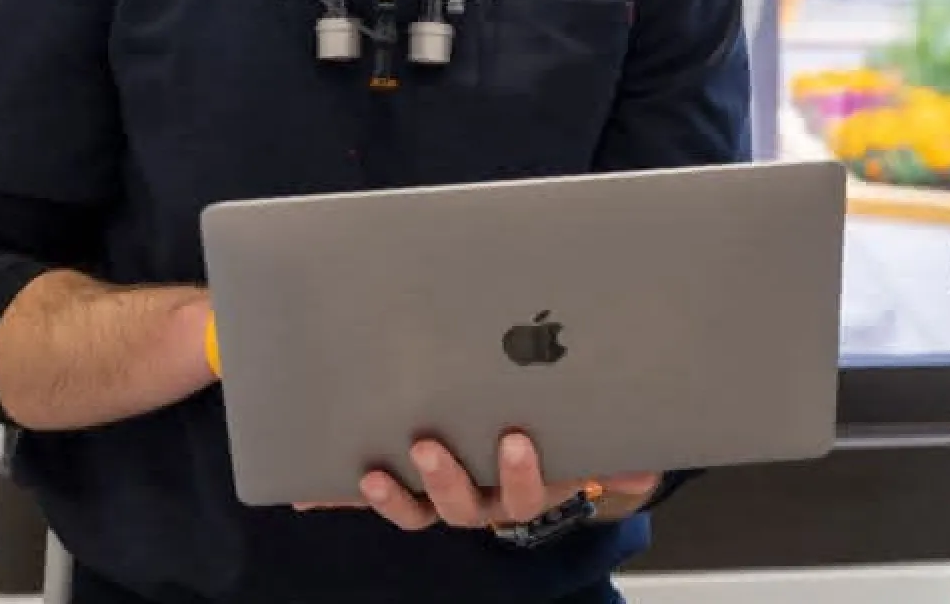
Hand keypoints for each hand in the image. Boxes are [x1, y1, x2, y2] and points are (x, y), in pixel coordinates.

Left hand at [295, 431, 659, 531]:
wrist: (536, 453)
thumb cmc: (562, 440)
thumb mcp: (591, 446)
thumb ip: (616, 458)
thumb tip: (641, 465)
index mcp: (528, 487)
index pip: (527, 490)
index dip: (520, 471)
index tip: (515, 439)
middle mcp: (484, 502)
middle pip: (465, 505)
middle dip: (447, 477)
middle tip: (429, 446)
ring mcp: (443, 500)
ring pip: (418, 510)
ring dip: (394, 495)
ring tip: (373, 473)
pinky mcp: (407, 492)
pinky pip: (375, 499)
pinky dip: (338, 496)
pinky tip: (308, 491)